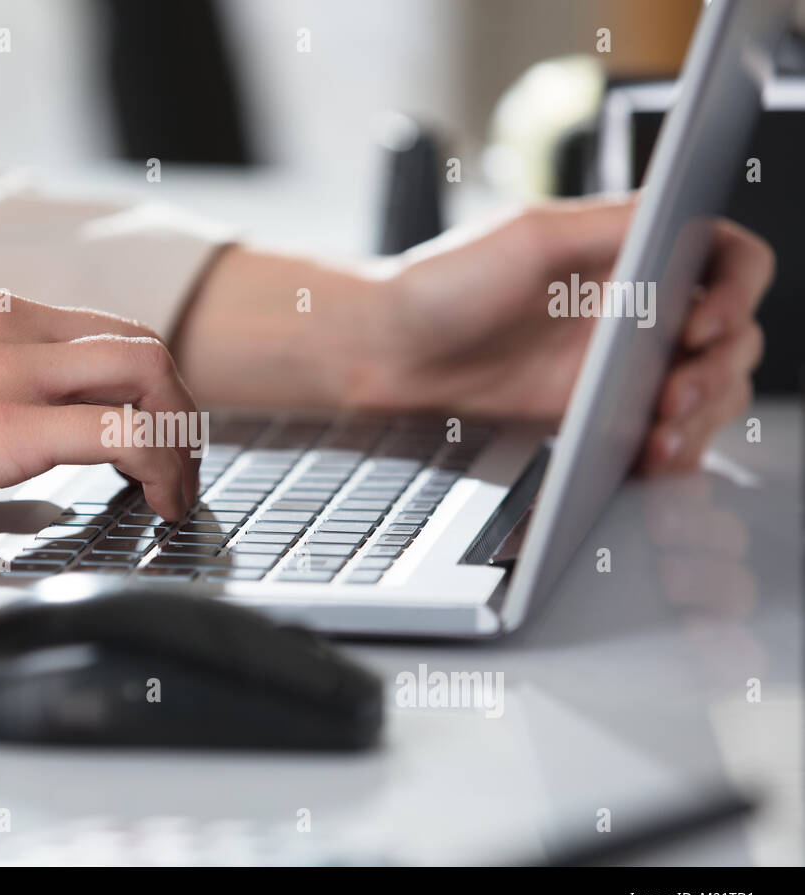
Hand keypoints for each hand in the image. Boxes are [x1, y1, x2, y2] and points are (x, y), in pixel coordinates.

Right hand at [0, 272, 200, 545]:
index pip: (86, 326)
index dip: (133, 381)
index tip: (142, 427)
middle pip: (133, 340)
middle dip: (175, 403)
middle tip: (179, 463)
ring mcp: (6, 365)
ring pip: (146, 369)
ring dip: (182, 431)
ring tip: (176, 489)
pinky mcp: (5, 426)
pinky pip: (124, 433)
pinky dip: (162, 463)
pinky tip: (159, 500)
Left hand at [385, 198, 772, 472]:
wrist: (388, 354)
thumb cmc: (443, 285)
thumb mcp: (531, 237)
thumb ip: (613, 224)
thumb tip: (682, 210)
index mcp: (629, 252)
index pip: (726, 258)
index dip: (737, 290)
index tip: (702, 324)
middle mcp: (633, 306)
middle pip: (730, 335)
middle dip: (719, 370)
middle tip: (674, 396)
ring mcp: (618, 364)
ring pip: (707, 389)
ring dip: (703, 415)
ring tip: (662, 435)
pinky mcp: (595, 413)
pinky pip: (661, 432)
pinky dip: (671, 446)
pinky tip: (651, 455)